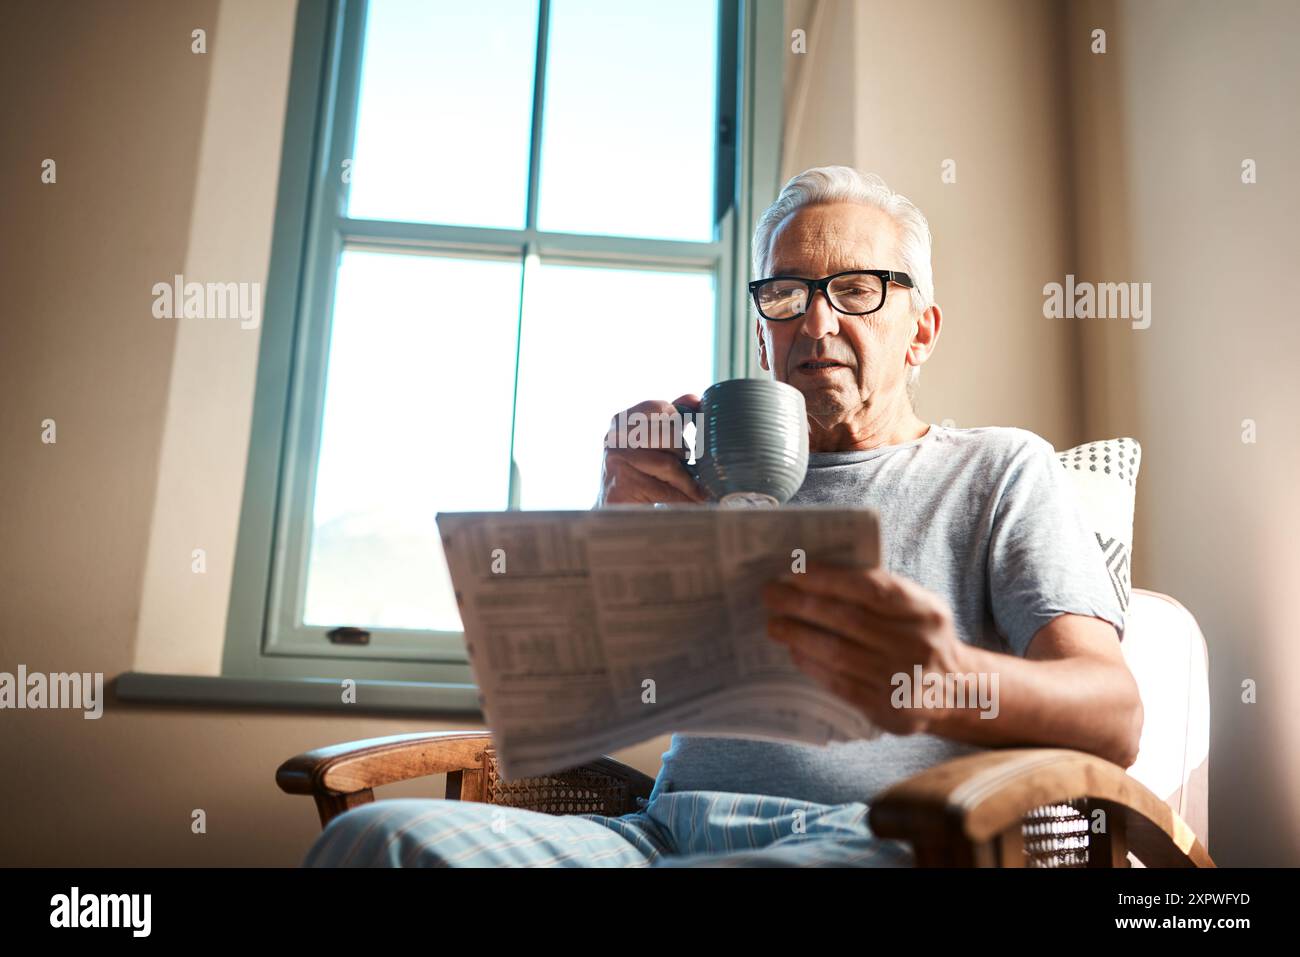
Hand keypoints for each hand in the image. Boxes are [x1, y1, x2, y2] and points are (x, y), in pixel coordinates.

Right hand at [597, 395, 708, 505]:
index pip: (658, 407)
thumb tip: (694, 399)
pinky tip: (693, 500)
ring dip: (687, 480)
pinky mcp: (622, 485)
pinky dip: (684, 497)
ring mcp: (616, 461)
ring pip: (668, 464)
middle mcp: (615, 437)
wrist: (612, 509)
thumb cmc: (636, 472)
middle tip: (689, 467)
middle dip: (683, 454)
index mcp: (621, 421)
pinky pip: (664, 489)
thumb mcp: (649, 441)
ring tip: (696, 489)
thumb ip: (670, 418)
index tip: (684, 436)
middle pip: (668, 436)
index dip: (678, 421)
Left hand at [760, 561, 968, 734]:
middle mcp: (918, 645)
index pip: (872, 589)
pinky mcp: (888, 709)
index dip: (831, 578)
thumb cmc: (922, 637)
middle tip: (771, 594)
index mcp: (926, 611)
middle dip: (802, 604)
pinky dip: (813, 666)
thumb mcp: (919, 608)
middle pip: (848, 620)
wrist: (958, 692)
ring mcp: (903, 680)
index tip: (797, 571)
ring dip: (799, 636)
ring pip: (839, 653)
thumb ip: (881, 591)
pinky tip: (795, 652)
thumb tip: (816, 575)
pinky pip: (841, 683)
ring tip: (775, 624)